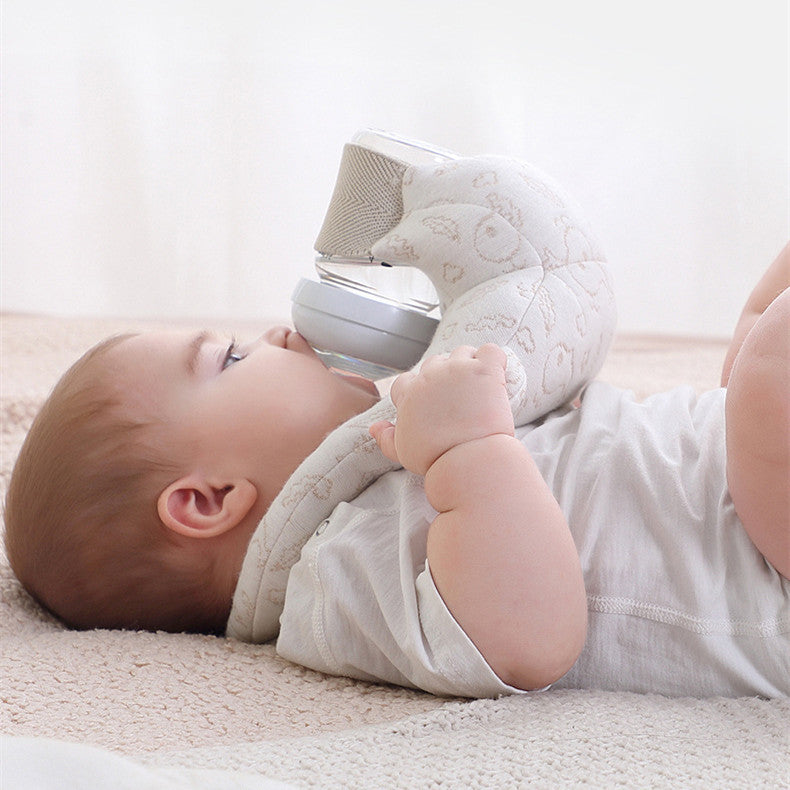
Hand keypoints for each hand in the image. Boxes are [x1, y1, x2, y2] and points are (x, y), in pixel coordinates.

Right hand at [370, 344, 513, 474]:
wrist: (467, 460)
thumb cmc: (435, 459)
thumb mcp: (402, 451)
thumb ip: (386, 438)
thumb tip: (374, 427)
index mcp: (410, 393)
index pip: (407, 380)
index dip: (419, 388)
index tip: (432, 402)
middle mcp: (430, 376)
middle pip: (435, 362)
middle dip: (445, 374)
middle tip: (459, 396)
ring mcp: (458, 370)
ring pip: (462, 352)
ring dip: (470, 365)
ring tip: (479, 387)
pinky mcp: (484, 370)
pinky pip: (491, 350)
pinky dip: (494, 359)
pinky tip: (498, 376)